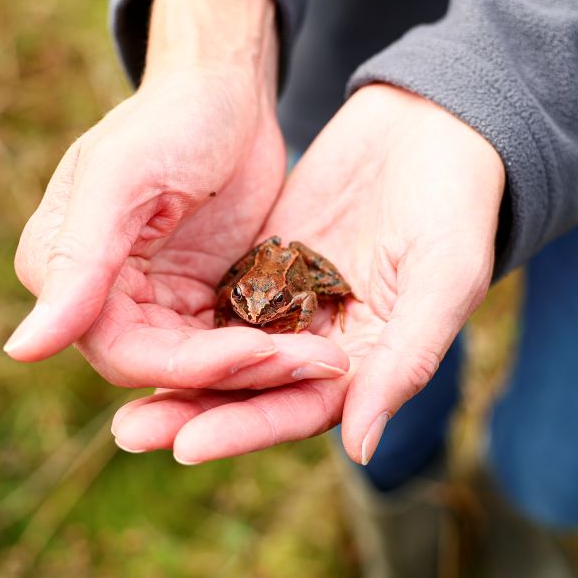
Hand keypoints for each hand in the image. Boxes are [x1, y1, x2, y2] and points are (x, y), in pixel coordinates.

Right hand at [7, 0, 347, 388]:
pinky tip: (318, 345)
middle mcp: (109, 300)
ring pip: (211, 364)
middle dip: (242, 371)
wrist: (226, 94)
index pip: (123, 352)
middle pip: (172, 368)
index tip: (257, 353)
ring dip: (267, 368)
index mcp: (69, 276)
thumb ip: (77, 261)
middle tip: (312, 363)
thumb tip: (22, 350)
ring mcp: (162, 303)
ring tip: (325, 360)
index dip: (187, 366)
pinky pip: (239, 341)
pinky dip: (276, 347)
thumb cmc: (170, 118)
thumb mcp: (122, 179)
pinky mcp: (207, 300)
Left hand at [111, 84, 504, 463]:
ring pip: (230, 350)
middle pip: (254, 390)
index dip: (246, 427)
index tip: (186, 443)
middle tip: (131, 432)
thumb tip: (360, 449)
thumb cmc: (455, 206)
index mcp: (371, 360)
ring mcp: (295, 302)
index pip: (302, 409)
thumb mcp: (443, 280)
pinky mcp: (270, 263)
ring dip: (180, 374)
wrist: (433, 127)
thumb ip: (404, 361)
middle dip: (196, 411)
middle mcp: (328, 342)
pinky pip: (223, 297)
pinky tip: (139, 325)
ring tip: (123, 401)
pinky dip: (185, 317)